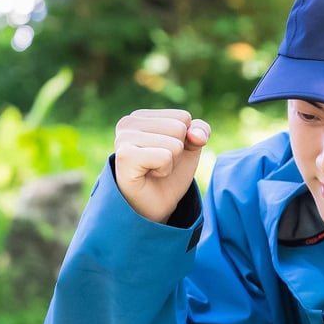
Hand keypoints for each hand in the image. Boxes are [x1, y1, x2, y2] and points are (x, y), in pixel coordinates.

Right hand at [114, 109, 210, 223]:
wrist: (154, 207)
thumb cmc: (168, 176)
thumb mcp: (190, 148)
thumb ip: (200, 131)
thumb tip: (197, 136)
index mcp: (140, 116)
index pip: (183, 117)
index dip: (184, 140)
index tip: (166, 154)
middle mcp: (127, 123)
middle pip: (179, 128)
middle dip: (178, 152)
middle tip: (160, 165)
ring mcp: (123, 139)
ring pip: (174, 143)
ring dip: (171, 162)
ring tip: (154, 170)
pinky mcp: (125, 156)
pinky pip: (165, 157)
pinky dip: (165, 170)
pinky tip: (150, 175)